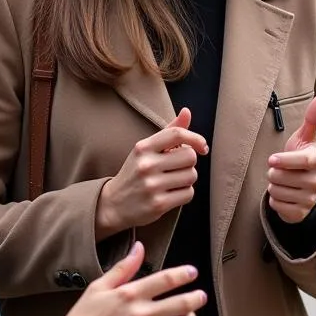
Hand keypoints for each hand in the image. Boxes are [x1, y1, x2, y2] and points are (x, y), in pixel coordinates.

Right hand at [48, 241, 205, 315]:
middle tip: (200, 295)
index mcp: (129, 294)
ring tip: (189, 315)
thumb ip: (123, 268)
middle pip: (181, 304)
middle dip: (196, 298)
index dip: (183, 274)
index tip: (192, 272)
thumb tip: (139, 247)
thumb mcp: (99, 287)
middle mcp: (140, 315)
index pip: (165, 280)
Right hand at [95, 108, 206, 237]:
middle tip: (177, 168)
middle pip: (190, 156)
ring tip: (173, 181)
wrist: (114, 204)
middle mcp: (146, 164)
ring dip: (187, 179)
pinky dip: (185, 193)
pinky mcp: (158, 204)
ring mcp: (152, 185)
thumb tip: (187, 111)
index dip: (196, 138)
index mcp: (143, 147)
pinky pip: (188, 193)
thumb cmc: (135, 172)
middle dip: (189, 163)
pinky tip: (171, 193)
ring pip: (192, 176)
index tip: (202, 147)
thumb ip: (168, 131)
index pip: (177, 134)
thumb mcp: (146, 149)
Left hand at [266, 92, 315, 223]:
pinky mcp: (300, 213)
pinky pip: (276, 206)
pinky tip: (284, 195)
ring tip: (283, 182)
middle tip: (281, 170)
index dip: (285, 161)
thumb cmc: (300, 157)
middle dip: (274, 172)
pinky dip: (274, 200)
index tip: (272, 159)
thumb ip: (313, 117)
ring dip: (273, 186)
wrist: (302, 187)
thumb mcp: (305, 138)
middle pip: (281, 177)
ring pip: (276, 191)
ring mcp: (310, 199)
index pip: (302, 161)